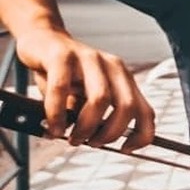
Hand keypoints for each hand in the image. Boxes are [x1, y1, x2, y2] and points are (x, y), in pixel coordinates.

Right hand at [15, 28, 154, 150]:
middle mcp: (112, 66)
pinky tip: (54, 126)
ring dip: (86, 126)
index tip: (126, 149)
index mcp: (124, 78)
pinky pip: (62, 89)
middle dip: (110, 133)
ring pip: (100, 99)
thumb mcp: (86, 96)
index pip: (146, 111)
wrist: (42, 40)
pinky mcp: (62, 56)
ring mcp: (89, 58)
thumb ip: (96, 116)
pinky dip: (57, 114)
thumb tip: (97, 142)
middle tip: (91, 143)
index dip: (142, 135)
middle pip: (127, 107)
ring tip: (72, 137)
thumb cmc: (65, 74)